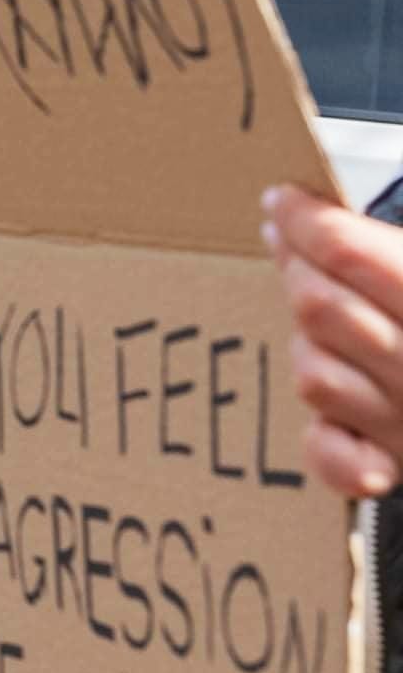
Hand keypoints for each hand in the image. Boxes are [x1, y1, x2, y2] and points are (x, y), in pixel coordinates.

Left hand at [265, 184, 402, 496]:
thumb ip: (383, 254)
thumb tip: (303, 215)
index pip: (351, 253)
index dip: (305, 222)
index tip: (281, 202)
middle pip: (318, 307)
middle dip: (298, 270)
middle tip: (291, 246)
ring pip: (313, 375)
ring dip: (312, 349)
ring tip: (334, 328)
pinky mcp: (393, 470)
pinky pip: (332, 456)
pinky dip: (325, 437)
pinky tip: (337, 416)